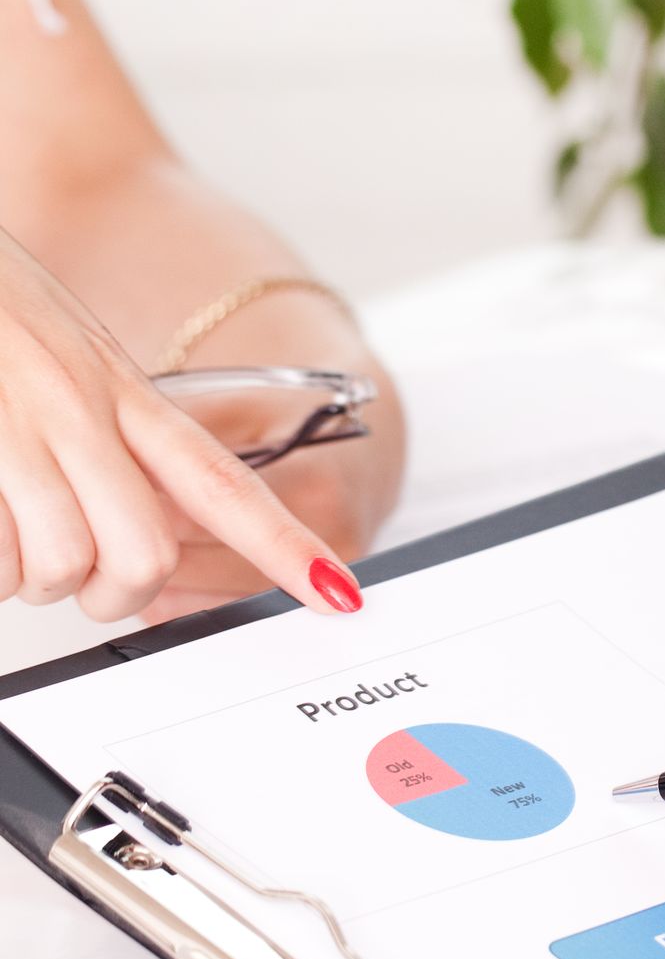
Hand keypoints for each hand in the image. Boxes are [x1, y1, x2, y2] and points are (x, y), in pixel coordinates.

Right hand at [0, 230, 365, 623]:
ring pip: (64, 570)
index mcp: (123, 389)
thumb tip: (140, 532)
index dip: (286, 546)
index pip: (224, 481)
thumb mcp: (71, 365)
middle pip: (147, 556)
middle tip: (80, 573)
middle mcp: (82, 411)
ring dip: (33, 577)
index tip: (337, 592)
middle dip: (114, 591)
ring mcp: (21, 434)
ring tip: (10, 526)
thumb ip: (115, 440)